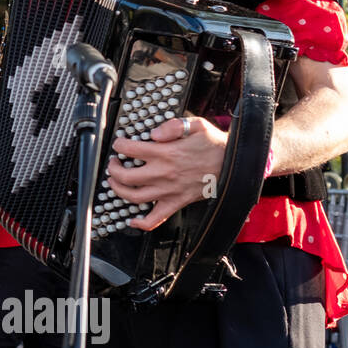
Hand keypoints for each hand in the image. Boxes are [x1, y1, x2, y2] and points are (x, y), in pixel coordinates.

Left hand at [106, 116, 226, 230]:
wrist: (234, 164)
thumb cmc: (214, 146)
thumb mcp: (196, 125)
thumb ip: (172, 125)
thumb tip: (154, 133)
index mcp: (166, 153)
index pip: (129, 150)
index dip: (119, 145)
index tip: (119, 144)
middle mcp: (163, 174)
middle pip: (125, 176)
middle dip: (113, 168)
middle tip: (113, 163)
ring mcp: (168, 191)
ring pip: (133, 197)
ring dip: (118, 190)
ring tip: (115, 182)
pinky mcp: (176, 202)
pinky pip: (155, 219)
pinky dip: (141, 223)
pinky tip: (132, 219)